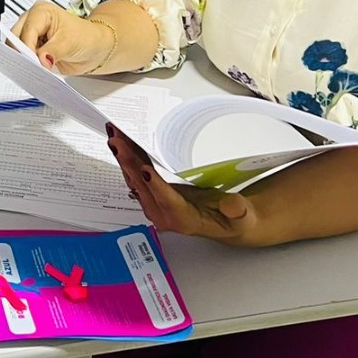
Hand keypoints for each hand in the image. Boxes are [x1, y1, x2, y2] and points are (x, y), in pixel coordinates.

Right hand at [12, 2, 113, 74]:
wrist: (94, 47)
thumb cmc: (86, 37)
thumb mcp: (70, 43)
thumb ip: (53, 52)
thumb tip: (40, 60)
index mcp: (41, 12)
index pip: (26, 31)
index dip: (28, 48)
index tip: (34, 62)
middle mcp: (32, 21)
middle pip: (16, 38)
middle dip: (23, 53)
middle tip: (34, 67)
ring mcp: (31, 35)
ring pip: (16, 49)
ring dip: (25, 60)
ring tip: (37, 68)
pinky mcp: (32, 48)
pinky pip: (22, 57)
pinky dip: (28, 64)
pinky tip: (37, 69)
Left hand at [106, 123, 265, 246]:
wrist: (223, 222)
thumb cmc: (232, 220)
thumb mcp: (242, 218)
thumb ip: (237, 211)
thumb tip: (232, 206)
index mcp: (185, 220)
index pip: (169, 202)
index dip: (156, 186)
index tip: (145, 170)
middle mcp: (163, 213)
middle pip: (143, 186)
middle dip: (129, 162)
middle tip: (118, 142)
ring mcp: (154, 203)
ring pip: (134, 178)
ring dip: (123, 156)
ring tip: (114, 134)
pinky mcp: (151, 193)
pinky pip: (135, 173)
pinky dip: (128, 156)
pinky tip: (121, 141)